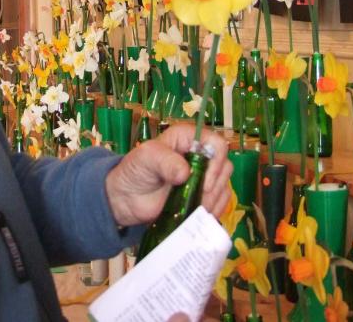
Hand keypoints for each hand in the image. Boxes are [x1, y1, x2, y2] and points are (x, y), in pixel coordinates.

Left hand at [104, 124, 232, 226]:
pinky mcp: (202, 195)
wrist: (127, 198)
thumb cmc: (135, 171)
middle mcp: (200, 155)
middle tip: (198, 197)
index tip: (204, 182)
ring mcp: (203, 176)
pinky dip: (214, 209)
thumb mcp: (146, 158)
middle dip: (214, 185)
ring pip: (224, 185)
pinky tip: (200, 214)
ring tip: (195, 207)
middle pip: (225, 166)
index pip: (216, 143)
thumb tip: (185, 173)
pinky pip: (221, 200)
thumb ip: (165, 161)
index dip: (216, 162)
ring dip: (214, 199)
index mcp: (188, 138)